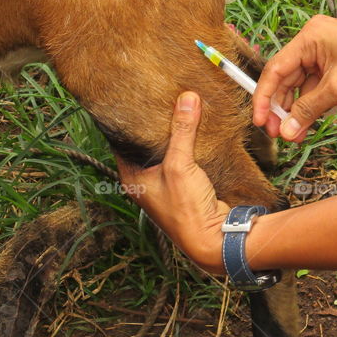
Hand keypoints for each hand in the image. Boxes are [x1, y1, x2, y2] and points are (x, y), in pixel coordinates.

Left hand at [116, 92, 229, 274]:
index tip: (135, 97)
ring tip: (178, 108)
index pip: (122, 140)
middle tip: (161, 97)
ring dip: (173, 134)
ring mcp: (164, 184)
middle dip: (155, 123)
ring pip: (165, 151)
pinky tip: (194, 131)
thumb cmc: (186, 211)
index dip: (129, 119)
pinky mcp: (184, 185)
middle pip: (146, 144)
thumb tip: (187, 99)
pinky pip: (182, 158)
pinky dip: (187, 145)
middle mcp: (145, 181)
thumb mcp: (180, 165)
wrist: (213, 238)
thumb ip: (182, 131)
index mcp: (132, 177)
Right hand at [254, 15, 336, 141]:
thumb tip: (287, 130)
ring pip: (300, 84)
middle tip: (276, 134)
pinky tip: (305, 125)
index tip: (260, 122)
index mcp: (309, 37)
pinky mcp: (336, 63)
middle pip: (285, 77)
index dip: (264, 98)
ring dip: (295, 109)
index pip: (275, 69)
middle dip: (280, 107)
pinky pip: (315, 85)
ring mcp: (324, 52)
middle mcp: (313, 41)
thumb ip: (308, 109)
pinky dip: (310, 104)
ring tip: (291, 136)